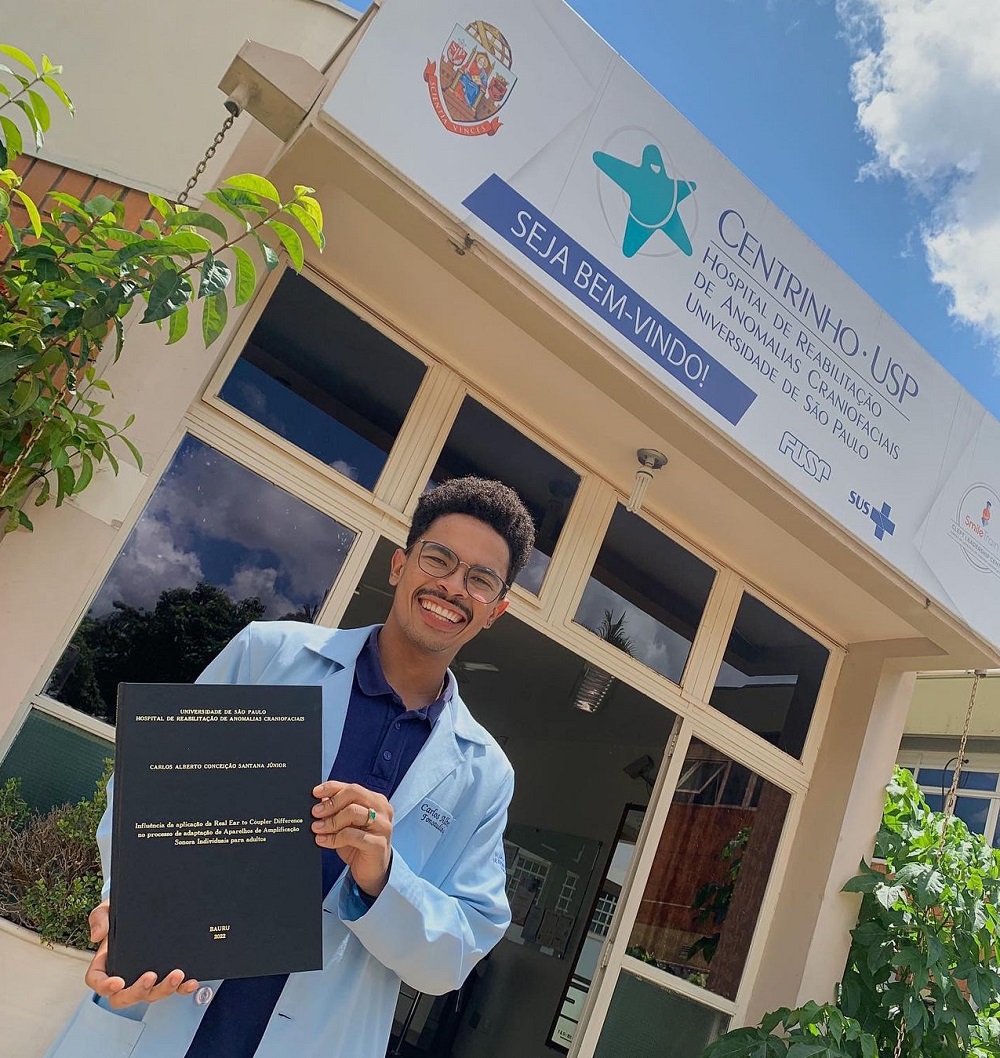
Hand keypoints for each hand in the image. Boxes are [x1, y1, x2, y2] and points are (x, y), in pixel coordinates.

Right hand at [84, 901, 199, 1008]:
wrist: (144, 911)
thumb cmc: (121, 916)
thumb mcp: (107, 911)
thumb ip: (99, 919)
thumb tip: (97, 935)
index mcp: (105, 965)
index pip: (98, 982)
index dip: (105, 987)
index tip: (117, 982)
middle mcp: (124, 978)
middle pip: (124, 997)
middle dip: (138, 991)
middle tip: (150, 977)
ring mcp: (145, 980)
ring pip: (151, 995)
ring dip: (164, 989)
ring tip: (177, 975)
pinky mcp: (164, 978)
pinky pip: (173, 989)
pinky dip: (182, 989)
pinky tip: (191, 982)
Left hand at [312, 781, 392, 898]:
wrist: (372, 872)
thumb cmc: (358, 845)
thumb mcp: (345, 825)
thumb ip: (336, 811)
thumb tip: (319, 800)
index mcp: (375, 800)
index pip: (352, 787)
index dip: (331, 788)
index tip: (315, 793)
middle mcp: (382, 809)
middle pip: (354, 794)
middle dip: (331, 803)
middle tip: (315, 812)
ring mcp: (382, 826)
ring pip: (353, 812)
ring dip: (331, 821)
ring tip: (317, 828)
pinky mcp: (378, 843)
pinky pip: (352, 835)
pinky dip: (334, 838)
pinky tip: (323, 841)